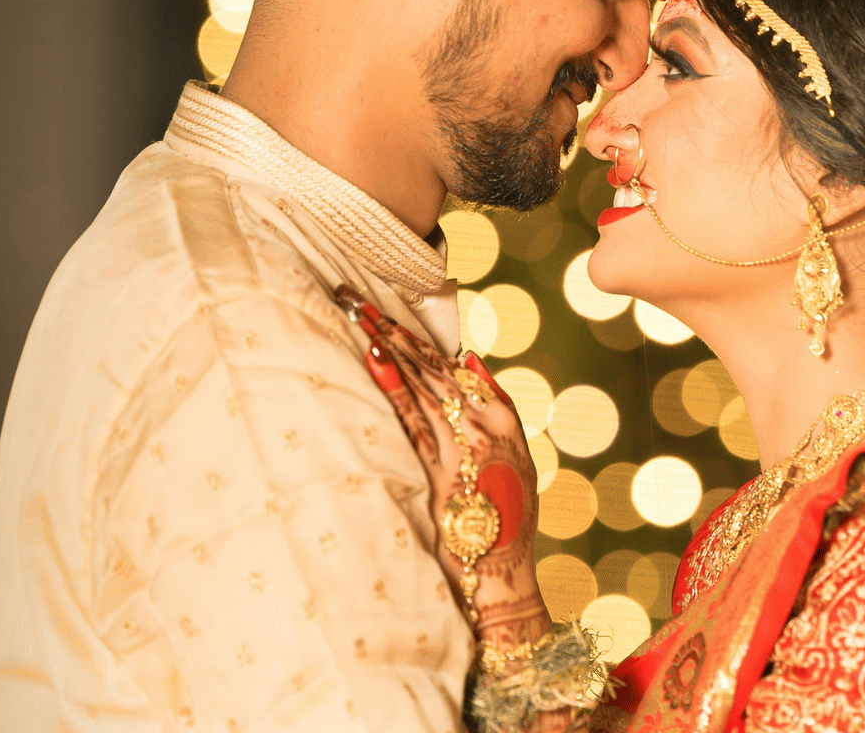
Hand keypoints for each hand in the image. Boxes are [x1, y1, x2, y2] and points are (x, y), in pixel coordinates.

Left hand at [336, 286, 551, 652]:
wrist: (503, 571)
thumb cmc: (506, 517)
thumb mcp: (514, 455)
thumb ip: (494, 403)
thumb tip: (469, 355)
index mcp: (501, 416)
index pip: (449, 363)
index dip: (413, 333)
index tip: (381, 307)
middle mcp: (484, 422)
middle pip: (429, 363)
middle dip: (389, 326)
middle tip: (350, 293)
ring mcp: (465, 444)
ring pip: (419, 381)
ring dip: (387, 344)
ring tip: (356, 313)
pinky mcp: (443, 468)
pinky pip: (413, 419)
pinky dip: (394, 385)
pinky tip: (375, 357)